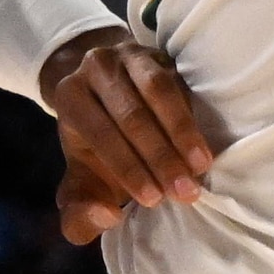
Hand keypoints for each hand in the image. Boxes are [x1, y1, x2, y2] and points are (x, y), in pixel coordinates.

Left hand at [42, 29, 219, 241]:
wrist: (106, 97)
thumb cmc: (97, 149)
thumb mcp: (82, 182)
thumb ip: (79, 212)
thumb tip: (104, 217)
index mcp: (70, 97)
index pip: (100, 132)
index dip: (127, 168)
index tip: (154, 199)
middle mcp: (97, 68)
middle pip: (129, 113)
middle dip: (159, 157)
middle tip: (185, 192)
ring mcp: (131, 56)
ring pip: (157, 91)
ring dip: (181, 133)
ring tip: (200, 168)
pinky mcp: (161, 56)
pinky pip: (178, 82)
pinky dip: (191, 116)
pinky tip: (203, 148)